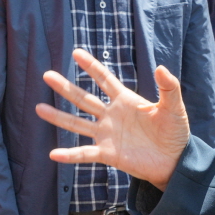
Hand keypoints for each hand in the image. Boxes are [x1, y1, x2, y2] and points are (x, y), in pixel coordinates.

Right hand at [36, 48, 190, 189]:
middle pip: (83, 98)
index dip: (91, 66)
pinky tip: (54, 154)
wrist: (175, 161)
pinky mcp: (107, 154)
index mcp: (125, 100)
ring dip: (58, 117)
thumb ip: (169, 87)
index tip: (76, 53)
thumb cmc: (175, 133)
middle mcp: (111, 115)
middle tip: (46, 75)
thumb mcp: (174, 107)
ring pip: (77, 124)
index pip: (105, 79)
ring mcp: (106, 135)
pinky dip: (69, 155)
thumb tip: (162, 67)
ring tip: (38, 108)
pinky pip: (85, 153)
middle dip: (65, 87)